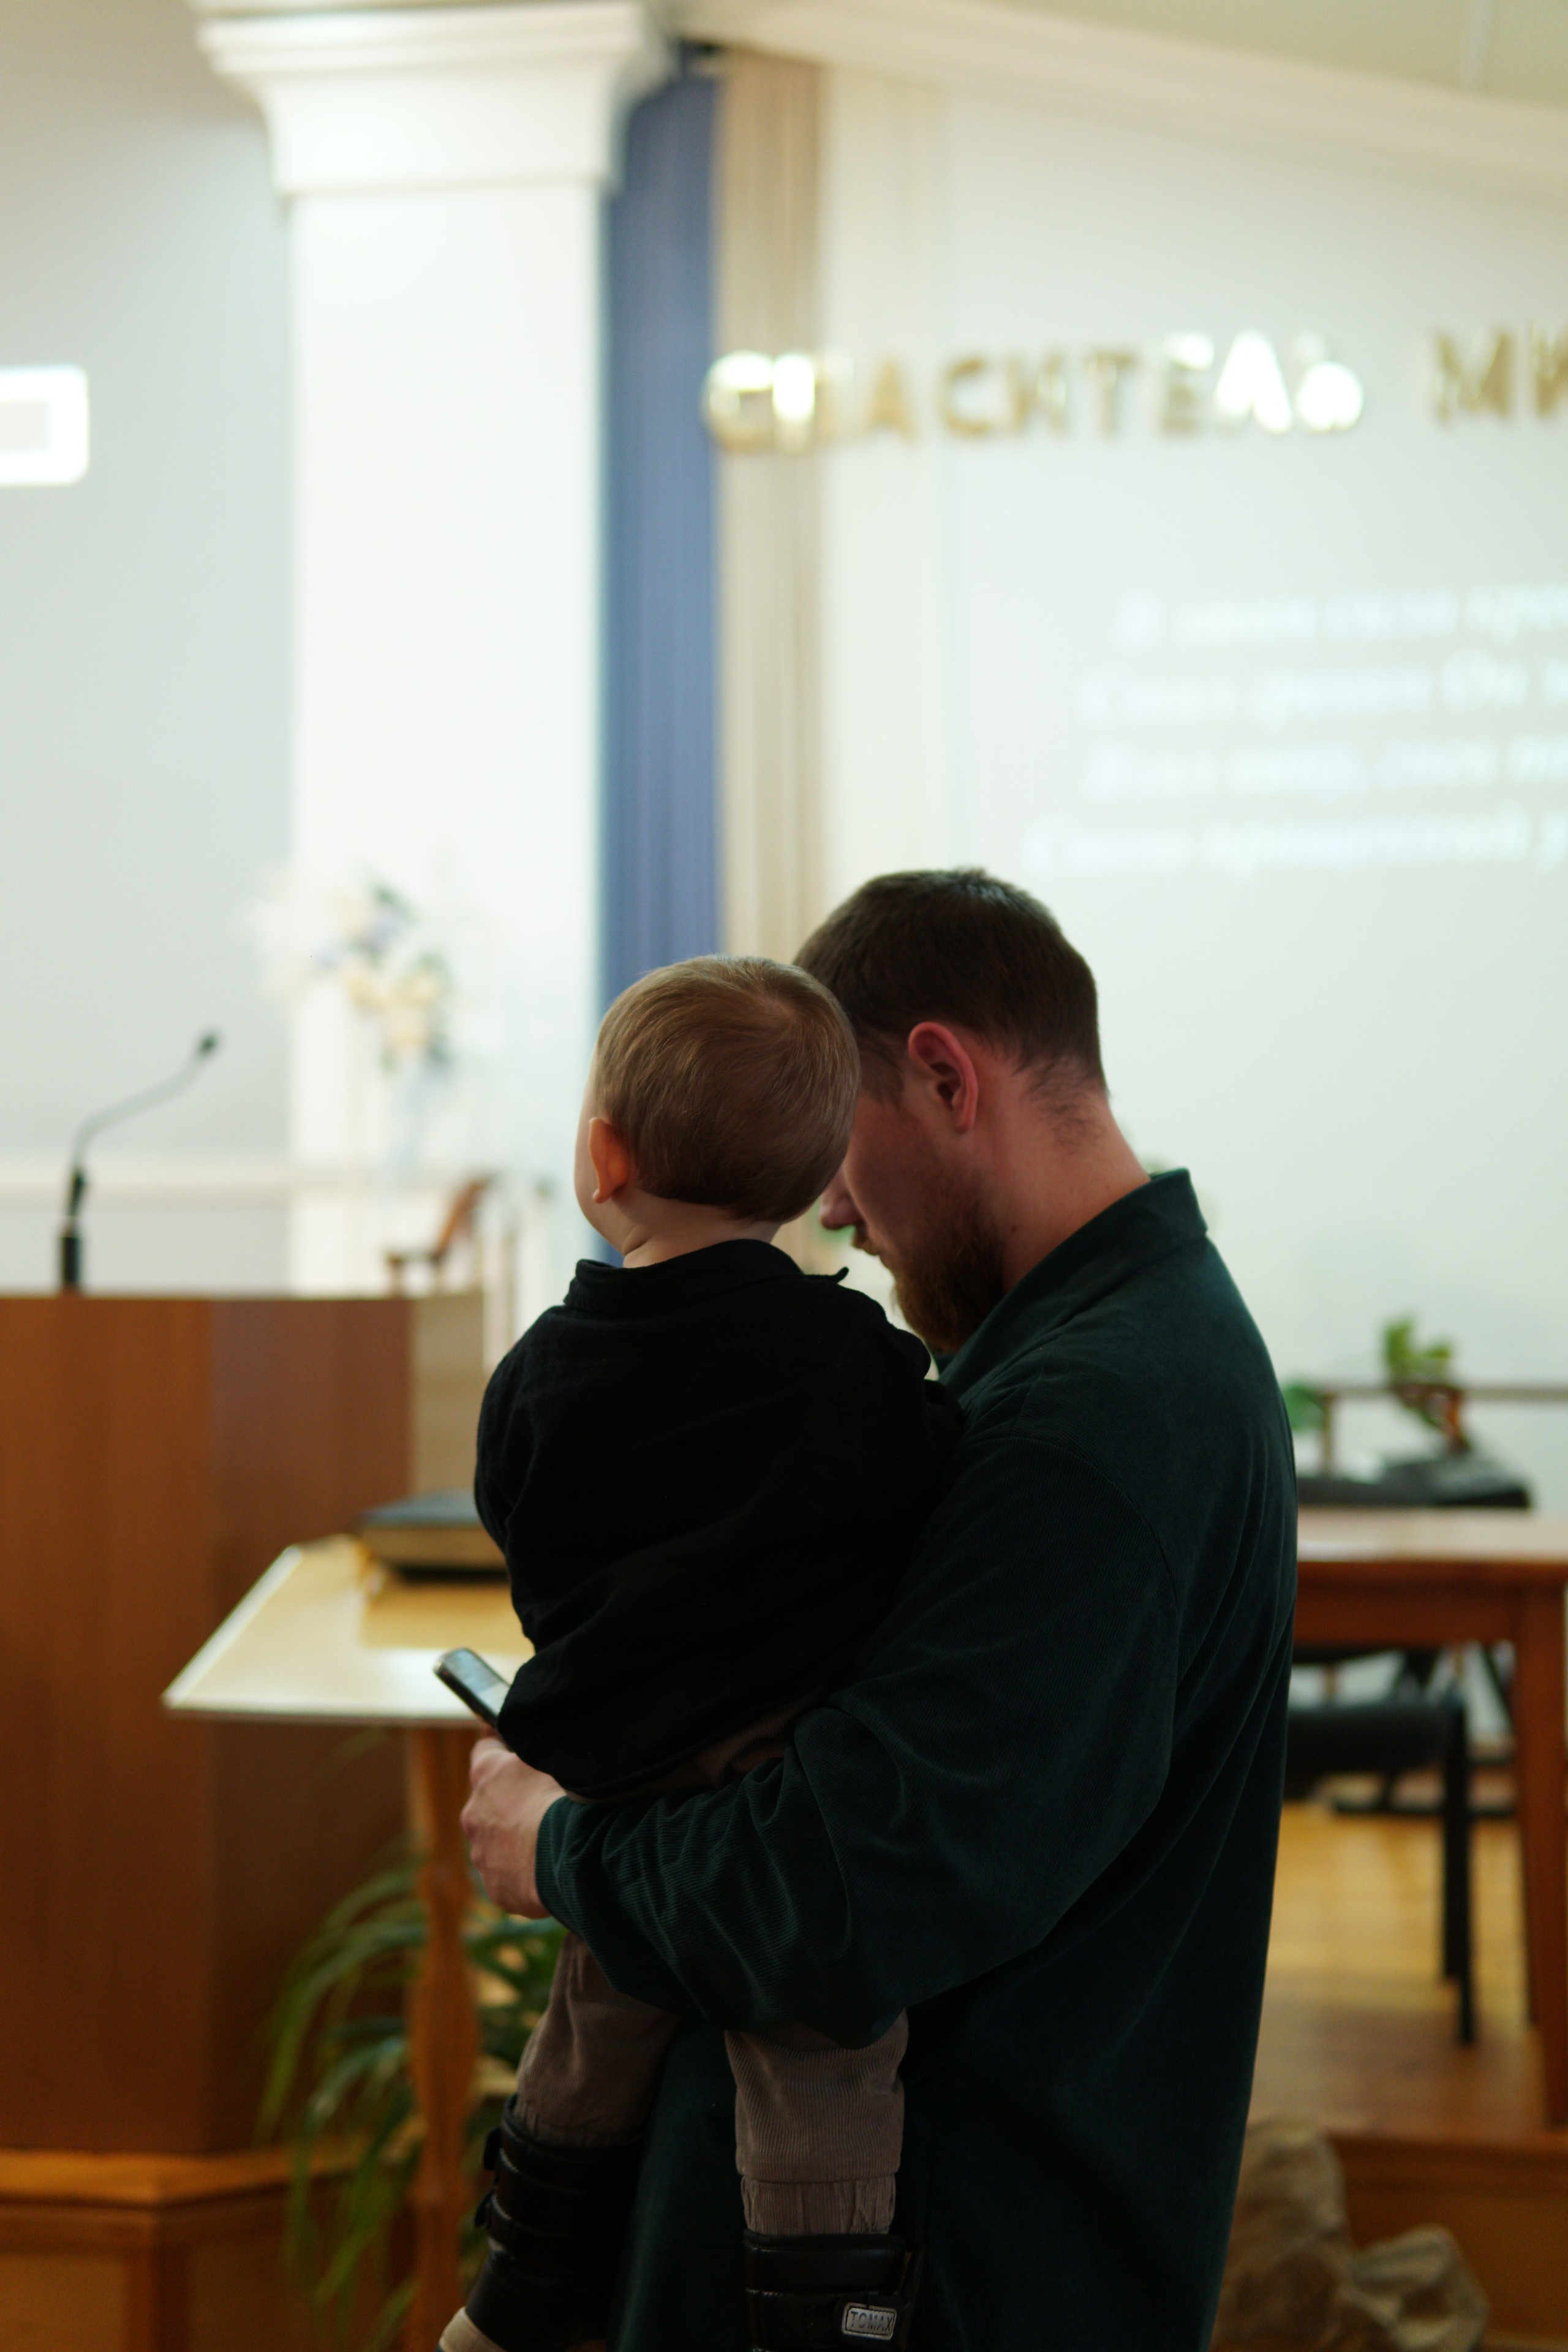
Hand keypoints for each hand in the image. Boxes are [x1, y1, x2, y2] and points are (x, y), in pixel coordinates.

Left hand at [460, 1737, 564, 1918]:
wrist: (569, 1855)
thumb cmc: (564, 1797)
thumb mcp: (552, 1756)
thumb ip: (537, 1751)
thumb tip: (539, 1746)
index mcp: (486, 1774)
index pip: (485, 1749)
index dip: (497, 1744)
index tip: (504, 1741)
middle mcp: (474, 1814)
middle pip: (488, 1801)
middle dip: (508, 1801)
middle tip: (540, 1802)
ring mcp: (482, 1854)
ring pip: (496, 1841)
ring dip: (515, 1838)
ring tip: (550, 1841)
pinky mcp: (496, 1887)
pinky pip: (509, 1875)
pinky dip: (524, 1870)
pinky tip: (550, 1867)